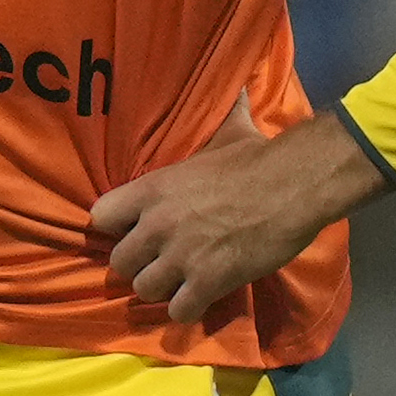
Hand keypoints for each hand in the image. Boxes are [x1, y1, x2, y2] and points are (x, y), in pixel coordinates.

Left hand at [89, 111, 386, 325]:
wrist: (296, 185)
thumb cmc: (259, 157)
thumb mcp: (229, 131)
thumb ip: (220, 115)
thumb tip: (238, 85)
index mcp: (152, 189)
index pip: (99, 217)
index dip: (115, 228)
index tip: (133, 230)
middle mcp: (157, 225)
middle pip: (120, 263)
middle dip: (139, 265)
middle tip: (160, 264)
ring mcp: (182, 256)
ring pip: (145, 290)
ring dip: (162, 290)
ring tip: (180, 285)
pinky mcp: (209, 281)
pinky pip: (180, 311)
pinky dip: (188, 310)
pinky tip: (201, 300)